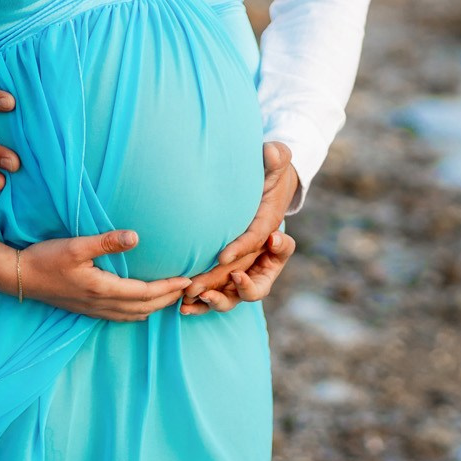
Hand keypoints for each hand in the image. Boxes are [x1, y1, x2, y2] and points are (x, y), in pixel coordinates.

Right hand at [0, 231, 190, 321]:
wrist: (18, 277)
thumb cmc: (46, 258)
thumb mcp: (76, 246)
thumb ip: (107, 242)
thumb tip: (136, 237)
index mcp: (102, 289)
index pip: (145, 292)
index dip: (168, 288)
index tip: (187, 281)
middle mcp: (100, 304)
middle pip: (143, 308)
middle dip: (167, 300)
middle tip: (187, 291)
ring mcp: (93, 310)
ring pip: (132, 315)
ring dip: (153, 308)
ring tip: (170, 299)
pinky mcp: (85, 309)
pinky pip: (119, 317)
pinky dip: (136, 312)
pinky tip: (140, 306)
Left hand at [180, 142, 297, 314]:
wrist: (269, 186)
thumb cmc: (271, 172)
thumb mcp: (277, 161)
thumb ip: (276, 156)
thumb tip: (272, 152)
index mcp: (271, 227)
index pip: (257, 240)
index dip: (241, 249)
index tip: (222, 257)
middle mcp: (263, 252)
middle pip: (249, 276)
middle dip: (226, 285)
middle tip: (200, 288)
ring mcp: (249, 264)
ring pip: (236, 292)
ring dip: (215, 299)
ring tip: (191, 301)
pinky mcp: (234, 270)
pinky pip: (223, 293)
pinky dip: (206, 302)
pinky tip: (183, 307)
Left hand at [187, 230, 295, 314]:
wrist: (256, 233)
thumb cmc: (270, 240)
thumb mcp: (280, 242)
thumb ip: (280, 244)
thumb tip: (274, 239)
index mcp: (261, 283)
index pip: (255, 292)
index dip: (245, 286)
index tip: (236, 274)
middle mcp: (241, 290)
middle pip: (229, 301)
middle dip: (216, 300)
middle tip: (204, 295)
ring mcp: (225, 289)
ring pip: (212, 301)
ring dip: (199, 304)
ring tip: (185, 303)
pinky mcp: (211, 284)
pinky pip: (201, 296)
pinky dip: (191, 299)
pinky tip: (179, 300)